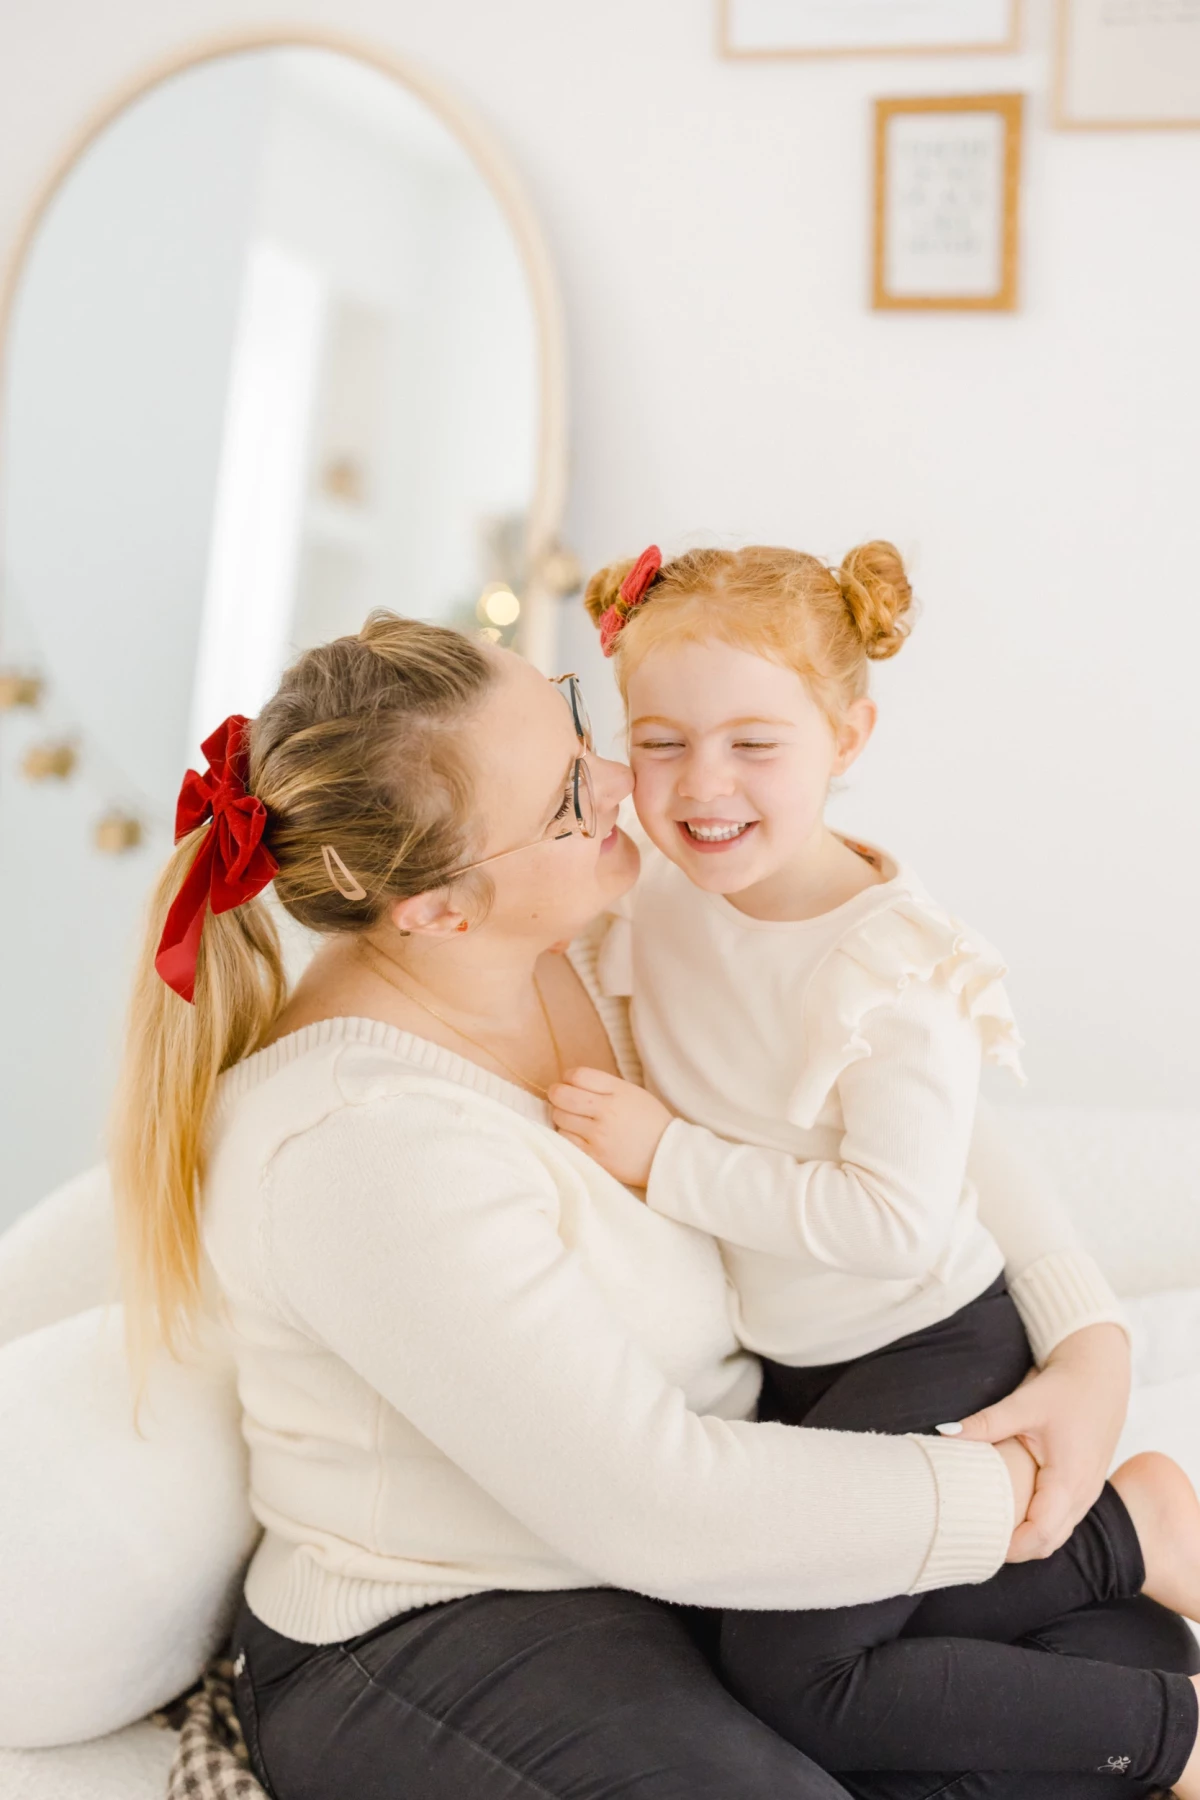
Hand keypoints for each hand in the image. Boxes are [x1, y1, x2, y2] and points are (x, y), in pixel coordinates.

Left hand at [548, 1068, 673, 1187]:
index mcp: (618, 1091)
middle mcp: (606, 1111)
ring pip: (559, 1117)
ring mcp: (598, 1135)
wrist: (667, 1155)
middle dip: (557, 1093)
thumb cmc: (649, 1121)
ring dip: (561, 1115)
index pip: (577, 1075)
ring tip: (573, 1118)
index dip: (568, 1077)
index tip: (571, 1083)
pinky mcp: (594, 1155)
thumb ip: (604, 1086)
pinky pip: (565, 1139)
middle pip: (562, 1095)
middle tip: (562, 1098)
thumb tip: (571, 1083)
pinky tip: (577, 1134)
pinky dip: (566, 1134)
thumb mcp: (633, 1093)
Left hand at [948, 1323, 1130, 1560]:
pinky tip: (1014, 1511)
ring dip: (1028, 1538)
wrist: (1101, 1374)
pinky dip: (1041, 1524)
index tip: (978, 1541)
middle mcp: (1084, 1495)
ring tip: (990, 1527)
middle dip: (1016, 1549)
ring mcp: (1088, 1493)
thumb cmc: (1066, 1388)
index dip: (1010, 1547)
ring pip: (1058, 1534)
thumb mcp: (1023, 1404)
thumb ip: (985, 1423)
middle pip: (1049, 1543)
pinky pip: (1064, 1519)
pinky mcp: (1085, 1485)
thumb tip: (945, 1433)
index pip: (1041, 1535)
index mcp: (1069, 1480)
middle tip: (977, 1538)